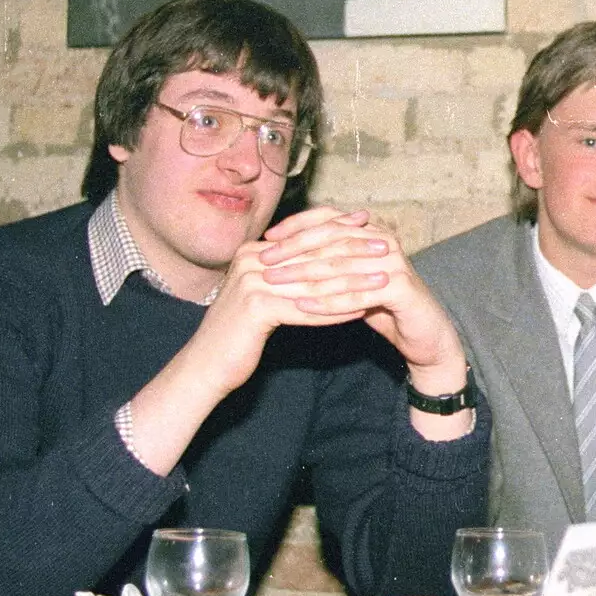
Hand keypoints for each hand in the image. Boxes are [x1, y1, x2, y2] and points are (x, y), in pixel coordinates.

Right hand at [122, 208, 455, 471]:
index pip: (306, 236)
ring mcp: (251, 282)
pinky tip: (361, 311)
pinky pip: (305, 308)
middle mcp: (251, 260)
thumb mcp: (264, 295)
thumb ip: (286, 274)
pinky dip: (334, 310)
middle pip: (313, 253)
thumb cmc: (239, 334)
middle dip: (354, 251)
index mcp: (254, 251)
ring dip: (352, 281)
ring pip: (313, 280)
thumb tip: (319, 259)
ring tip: (384, 281)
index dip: (341, 232)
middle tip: (388, 250)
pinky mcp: (255, 308)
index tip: (373, 229)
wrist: (207, 366)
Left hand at [257, 207, 466, 382]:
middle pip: (332, 239)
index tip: (266, 239)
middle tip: (263, 260)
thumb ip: (326, 260)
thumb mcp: (351, 278)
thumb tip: (282, 250)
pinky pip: (357, 294)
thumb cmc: (382, 305)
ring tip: (274, 283)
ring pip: (341, 266)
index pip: (330, 220)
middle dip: (294, 249)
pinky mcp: (402, 288)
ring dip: (303, 275)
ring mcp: (395, 263)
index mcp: (371, 232)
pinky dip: (327, 301)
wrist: (424, 334)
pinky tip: (302, 307)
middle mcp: (384, 241)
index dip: (297, 226)